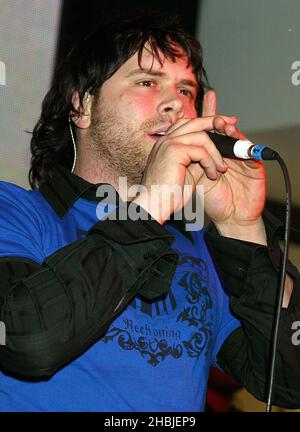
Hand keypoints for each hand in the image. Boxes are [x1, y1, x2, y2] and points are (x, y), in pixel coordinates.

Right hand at [134, 112, 236, 223]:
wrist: (154, 205)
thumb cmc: (167, 194)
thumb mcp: (185, 173)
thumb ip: (195, 159)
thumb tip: (212, 154)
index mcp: (166, 143)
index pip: (188, 124)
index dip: (207, 122)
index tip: (223, 124)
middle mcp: (166, 139)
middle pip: (196, 122)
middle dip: (217, 121)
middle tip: (233, 125)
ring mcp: (168, 143)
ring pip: (202, 137)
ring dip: (216, 153)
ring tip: (221, 169)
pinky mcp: (174, 151)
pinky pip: (201, 151)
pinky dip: (210, 163)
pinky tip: (212, 175)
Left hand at [200, 90, 266, 241]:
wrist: (229, 218)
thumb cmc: (212, 200)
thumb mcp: (195, 177)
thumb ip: (188, 158)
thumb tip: (169, 140)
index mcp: (215, 154)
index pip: (212, 131)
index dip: (209, 115)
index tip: (206, 98)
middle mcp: (229, 153)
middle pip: (225, 130)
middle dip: (219, 120)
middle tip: (213, 112)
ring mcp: (242, 159)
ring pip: (238, 139)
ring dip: (230, 131)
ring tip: (223, 125)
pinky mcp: (255, 168)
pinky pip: (251, 153)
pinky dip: (244, 145)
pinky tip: (235, 139)